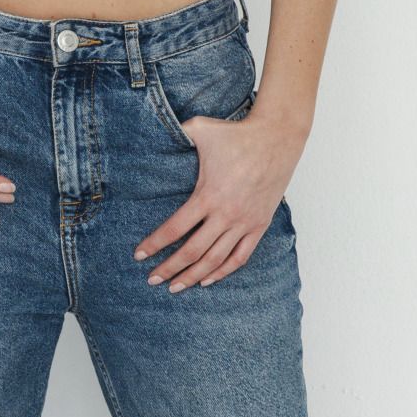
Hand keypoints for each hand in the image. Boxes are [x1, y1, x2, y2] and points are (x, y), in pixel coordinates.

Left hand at [135, 107, 301, 288]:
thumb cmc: (236, 133)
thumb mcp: (200, 129)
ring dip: (193, 276)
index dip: (154, 244)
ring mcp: (244, 222)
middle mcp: (226, 214)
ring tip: (175, 287)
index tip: (139, 255)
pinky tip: (207, 280)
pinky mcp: (259, 225)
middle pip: (191, 252)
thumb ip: (175, 135)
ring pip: (215, 260)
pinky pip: (240, 257)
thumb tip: (151, 133)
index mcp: (208, 195)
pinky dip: (223, 272)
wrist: (277, 137)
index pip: (174, 229)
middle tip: (152, 279)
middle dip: (169, 268)